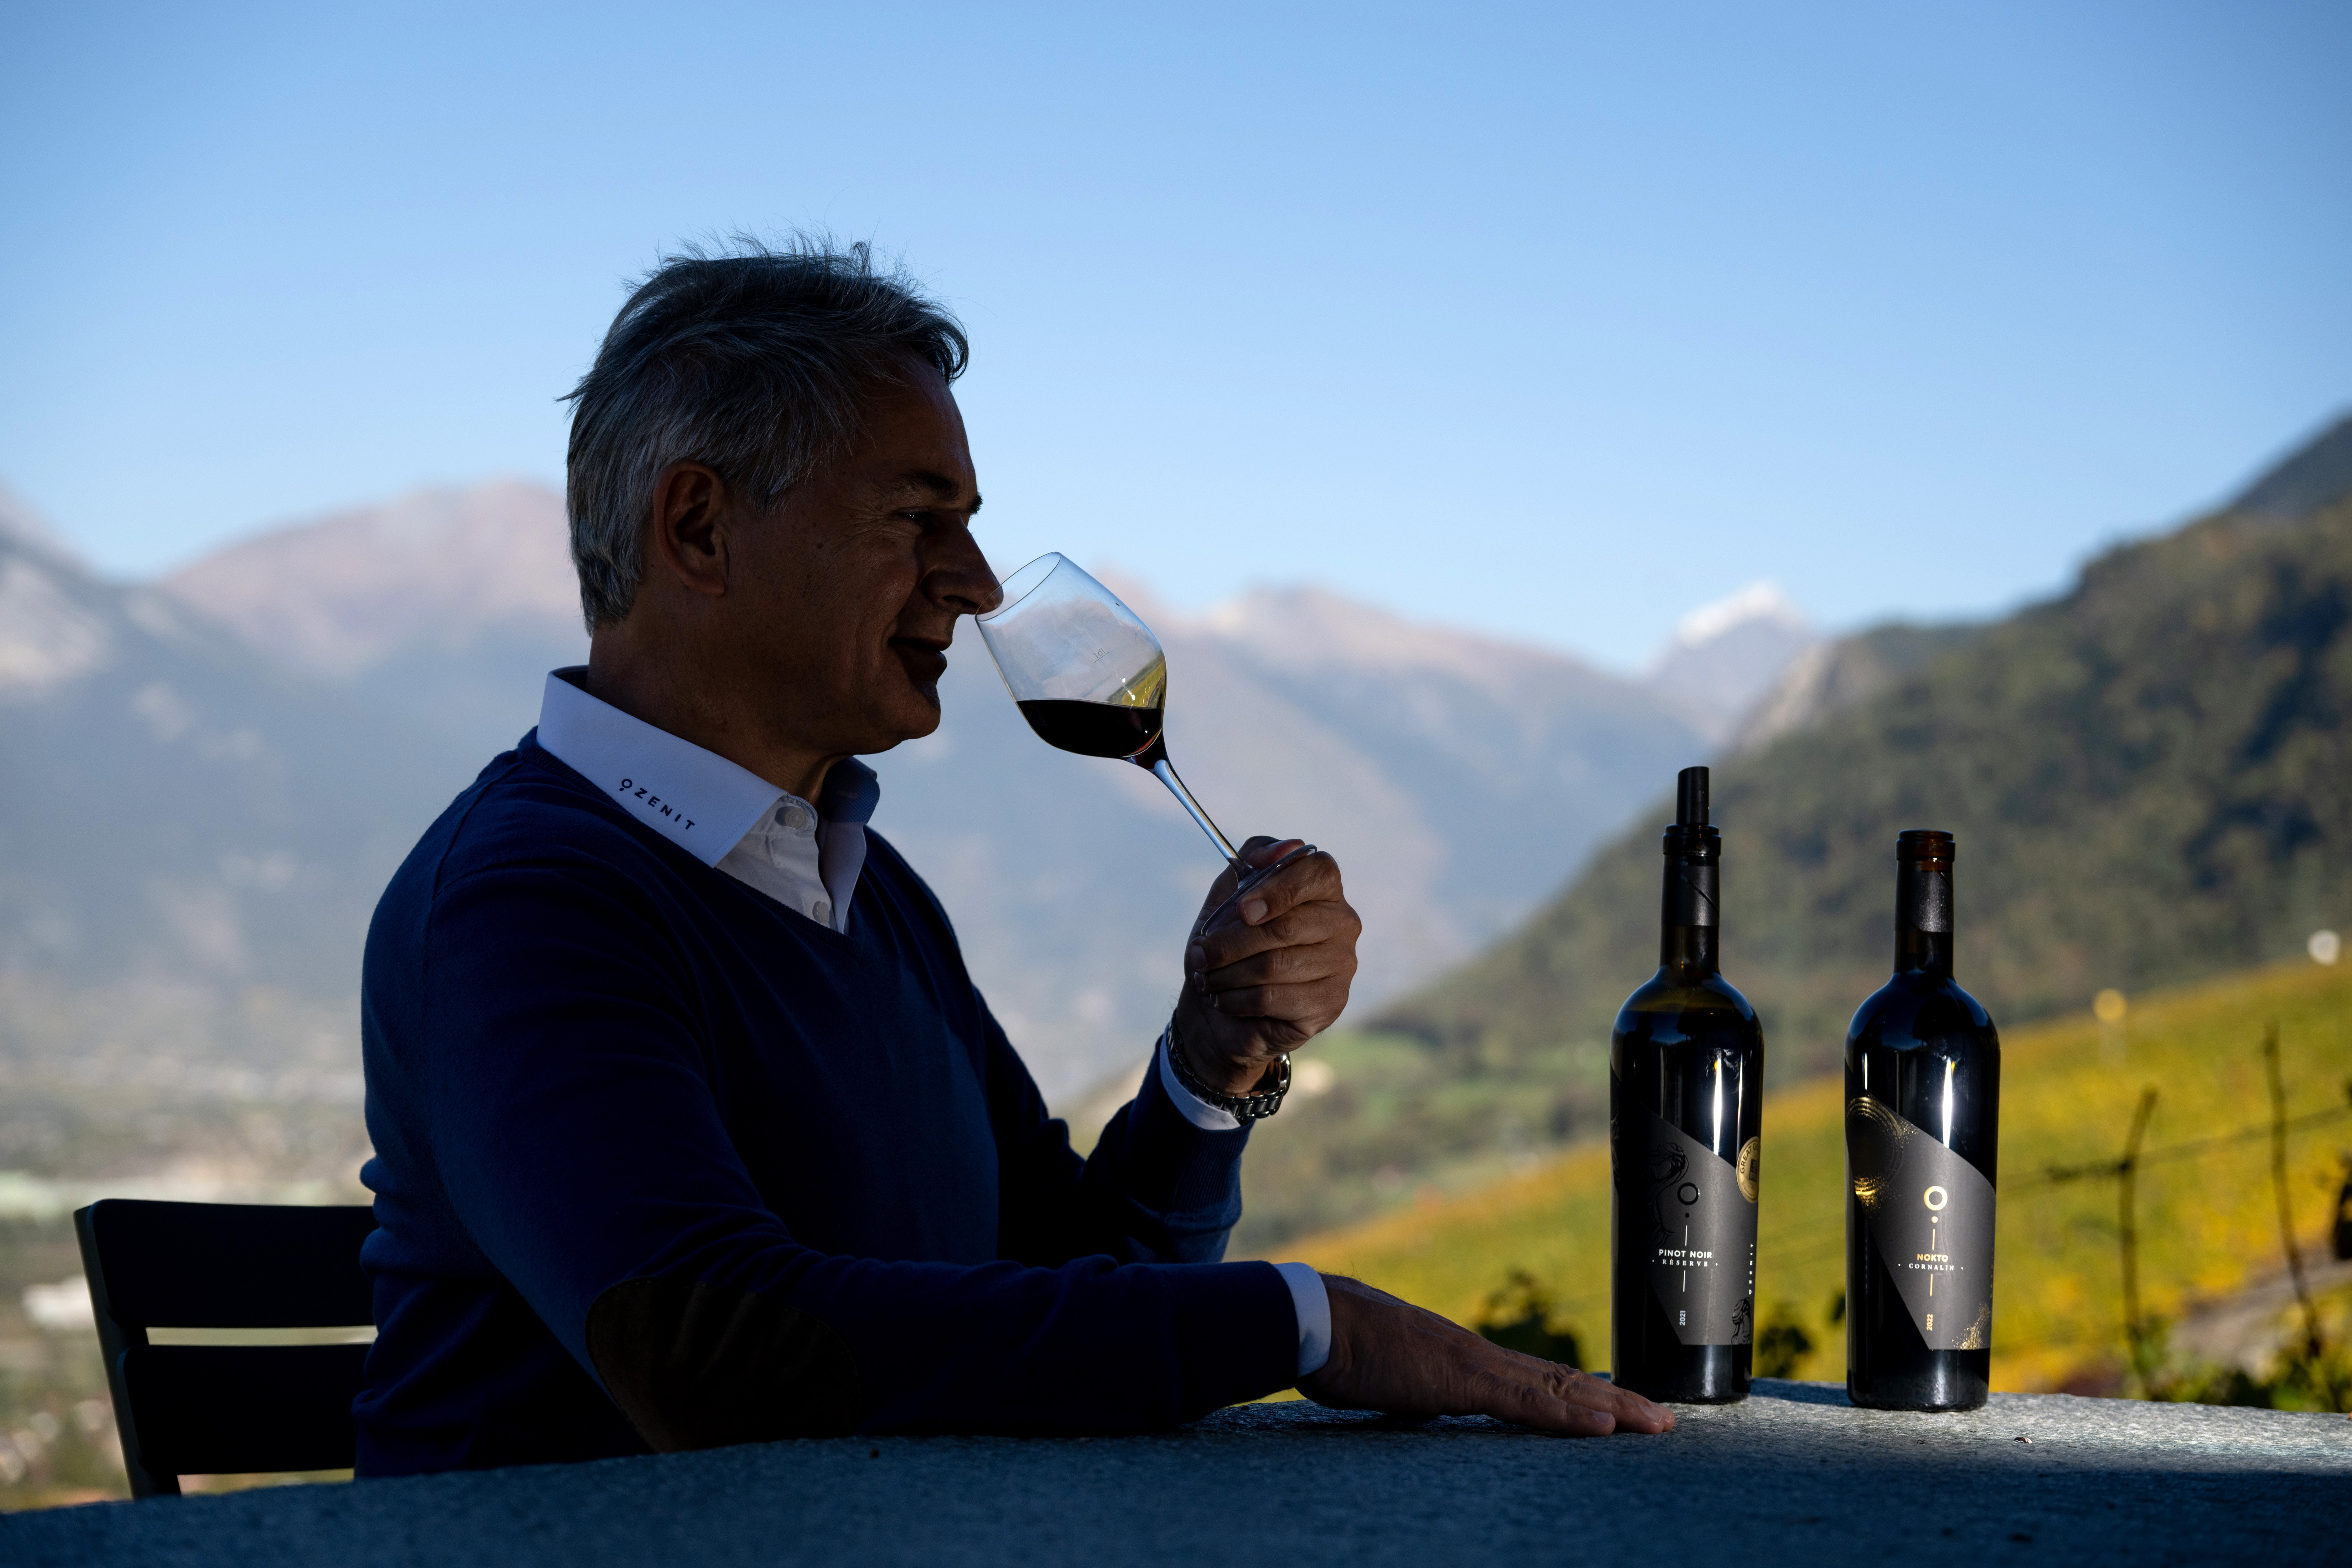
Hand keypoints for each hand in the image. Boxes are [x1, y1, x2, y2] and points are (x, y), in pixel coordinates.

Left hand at [1173, 837, 1360, 1095]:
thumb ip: (1252, 862)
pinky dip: (1237, 999)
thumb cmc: (1229, 946)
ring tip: (1208, 979)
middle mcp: (1342, 923)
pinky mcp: (1330, 1003)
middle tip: (1199, 955)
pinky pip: (1273, 997)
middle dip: (1230, 943)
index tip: (1242, 910)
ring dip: (1227, 974)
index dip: (1278, 888)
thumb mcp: (1229, 897)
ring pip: (1274, 965)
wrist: (1221, 1008)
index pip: (1318, 871)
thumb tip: (1288, 846)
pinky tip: (1226, 1000)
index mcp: (1323, 889)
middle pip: (1286, 926)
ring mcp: (1342, 964)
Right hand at [1300, 1275, 1674, 1436]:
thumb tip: (1419, 1403)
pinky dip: (1568, 1417)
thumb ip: (1416, 1390)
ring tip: (1654, 1425)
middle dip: (1618, 1403)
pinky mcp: (1458, 1380)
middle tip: (1665, 1420)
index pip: (1539, 1380)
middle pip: (1563, 1383)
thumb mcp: (1390, 1379)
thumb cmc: (1339, 1348)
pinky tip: (1602, 1428)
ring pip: (1558, 1391)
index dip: (1585, 1396)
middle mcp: (1479, 1356)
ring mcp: (1473, 1364)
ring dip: (1612, 1409)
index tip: (1622, 1410)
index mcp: (1465, 1358)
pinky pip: (1525, 1404)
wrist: (1314, 1320)